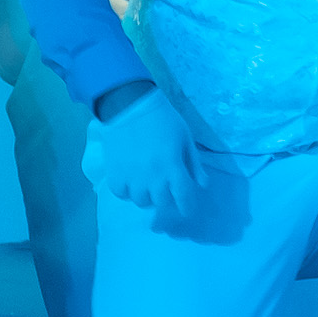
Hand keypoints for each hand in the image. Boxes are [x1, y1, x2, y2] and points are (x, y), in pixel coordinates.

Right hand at [89, 83, 198, 218]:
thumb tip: (202, 185)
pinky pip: (121, 193)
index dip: (187, 207)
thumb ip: (194, 163)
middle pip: (162, 203)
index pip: (184, 197)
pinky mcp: (115, 173)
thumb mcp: (185, 138)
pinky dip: (127, 191)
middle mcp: (153, 177)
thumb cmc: (163, 119)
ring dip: (148, 196)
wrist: (129, 106)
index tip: (187, 210)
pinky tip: (131, 182)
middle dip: (168, 200)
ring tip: (149, 185)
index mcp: (173, 167)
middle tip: (167, 191)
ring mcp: (132, 177)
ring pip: (141, 201)